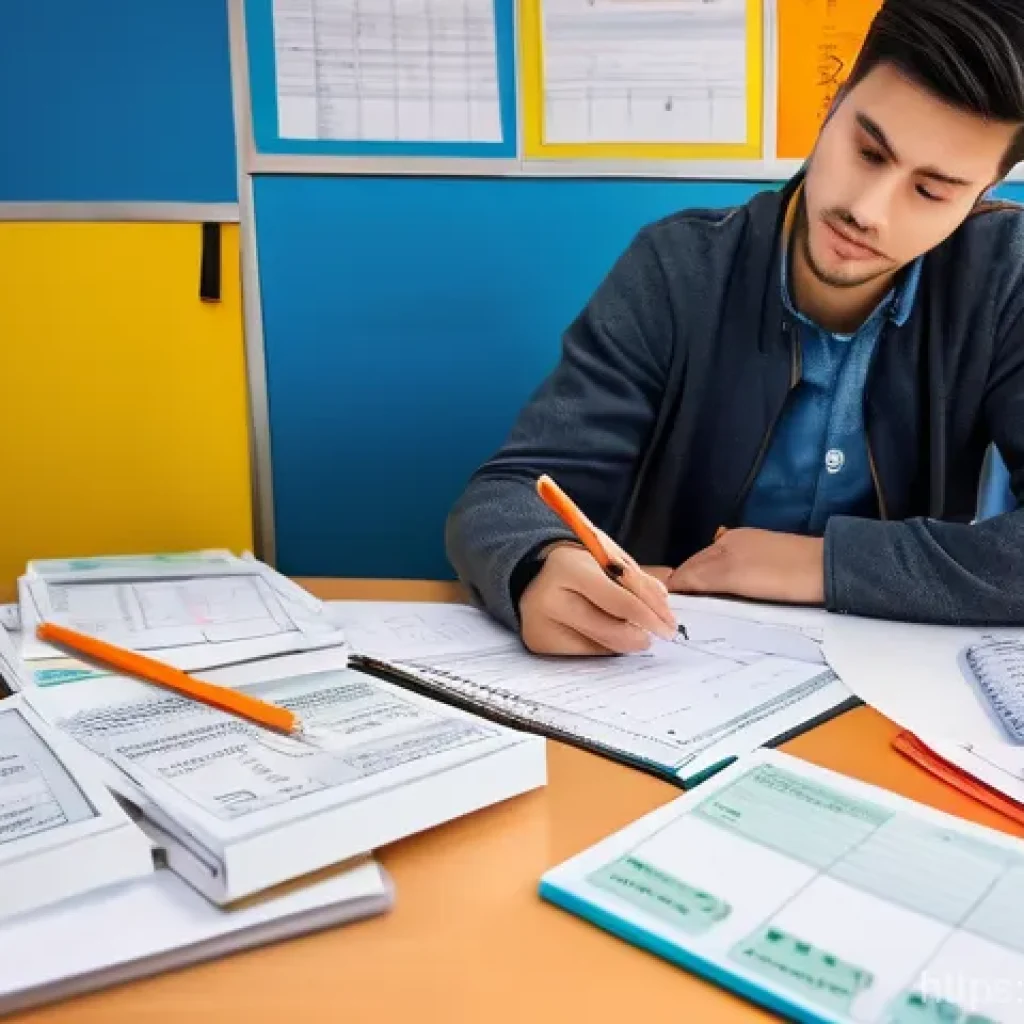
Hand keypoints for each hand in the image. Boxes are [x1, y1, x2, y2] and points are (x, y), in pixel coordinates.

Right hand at [519, 536, 677, 655]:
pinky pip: (584, 654)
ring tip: (632, 631)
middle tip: (656, 635)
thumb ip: (636, 579)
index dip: (651, 616)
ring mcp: (541, 625)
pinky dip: (603, 647)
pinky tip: (605, 635)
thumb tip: (662, 605)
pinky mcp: (539, 644)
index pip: (620, 600)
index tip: (670, 626)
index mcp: (568, 568)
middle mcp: (550, 598)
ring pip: (600, 647)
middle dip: (640, 636)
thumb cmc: (577, 565)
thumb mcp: (606, 558)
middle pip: (609, 630)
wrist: (532, 573)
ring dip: (624, 642)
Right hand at [667, 528, 824, 604]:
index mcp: (724, 544)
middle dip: (686, 587)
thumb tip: (672, 586)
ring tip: (697, 610)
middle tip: (676, 613)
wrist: (829, 571)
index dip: (674, 588)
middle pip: (699, 568)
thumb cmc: (783, 575)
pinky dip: (723, 586)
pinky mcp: (768, 563)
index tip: (663, 609)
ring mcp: (752, 551)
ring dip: (704, 588)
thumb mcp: (734, 577)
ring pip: (717, 572)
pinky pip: (734, 575)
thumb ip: (701, 578)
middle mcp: (735, 543)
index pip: (686, 568)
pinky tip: (725, 597)